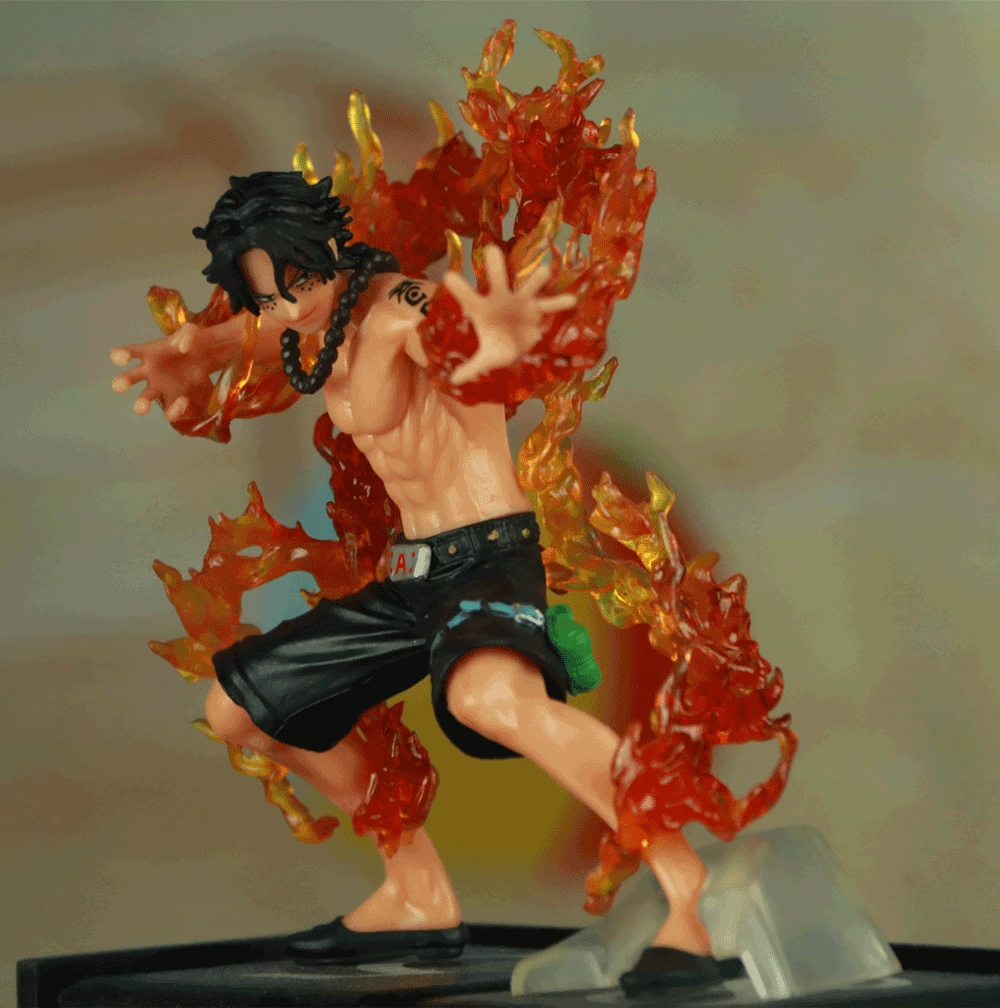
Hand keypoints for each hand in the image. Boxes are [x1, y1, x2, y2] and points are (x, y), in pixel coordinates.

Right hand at [110, 322, 203, 420]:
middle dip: (122, 382)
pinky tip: (184, 400)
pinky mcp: (174, 400)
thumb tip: (184, 347)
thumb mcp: (192, 333)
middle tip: (120, 386)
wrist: (206, 357)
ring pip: (143, 400)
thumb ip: (188, 335)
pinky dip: (174, 409)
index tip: (121, 359)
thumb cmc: (191, 342)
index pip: (127, 353)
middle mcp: (148, 372)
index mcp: (147, 353)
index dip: (120, 355)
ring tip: (142, 407)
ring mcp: (159, 388)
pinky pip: (168, 410)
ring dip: (140, 404)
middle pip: (128, 379)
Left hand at [441, 245, 576, 384]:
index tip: (447, 276)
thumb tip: (453, 380)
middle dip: (495, 265)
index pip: (467, 296)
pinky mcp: (537, 309)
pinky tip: (571, 300)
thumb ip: (471, 368)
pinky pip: (550, 304)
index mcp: (481, 308)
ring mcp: (520, 301)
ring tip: (545, 272)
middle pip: (497, 277)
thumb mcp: (485, 358)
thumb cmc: (497, 347)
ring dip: (536, 279)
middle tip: (492, 250)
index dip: (459, 288)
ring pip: (529, 285)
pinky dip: (560, 302)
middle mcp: (501, 298)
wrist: (517, 348)